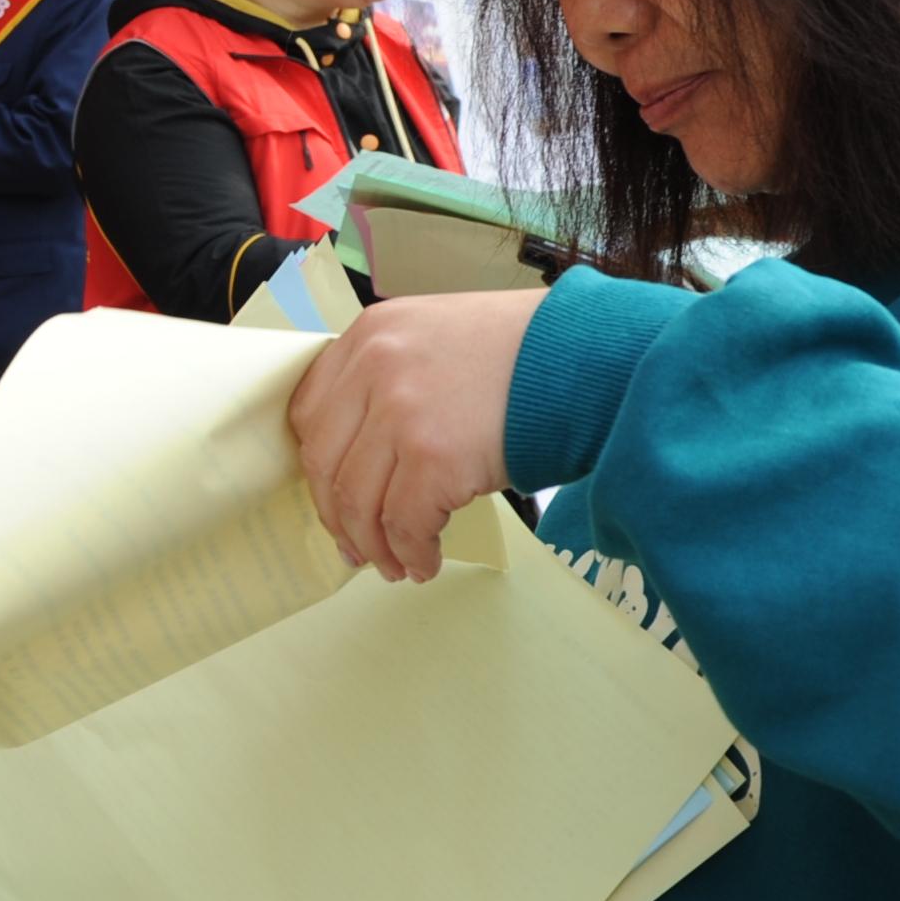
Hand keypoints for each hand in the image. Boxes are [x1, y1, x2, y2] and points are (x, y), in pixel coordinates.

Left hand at [285, 290, 543, 580]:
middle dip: (337, 516)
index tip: (332, 497)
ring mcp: (401, 411)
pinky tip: (425, 563)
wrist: (589, 356)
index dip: (319, 466)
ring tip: (394, 566)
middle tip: (355, 546)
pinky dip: (412, 552)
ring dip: (374, 545)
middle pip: (325, 462)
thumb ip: (392, 377)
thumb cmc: (526, 352)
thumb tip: (367, 454)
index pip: (310, 413)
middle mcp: (375, 367)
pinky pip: (406, 522)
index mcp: (370, 335)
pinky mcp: (435, 456)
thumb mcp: (437, 337)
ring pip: (359, 500)